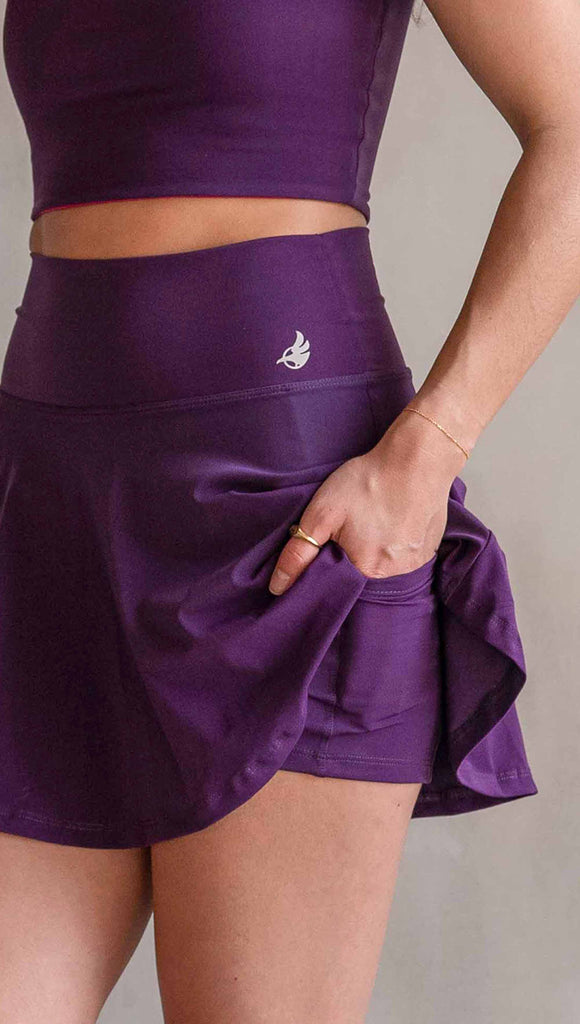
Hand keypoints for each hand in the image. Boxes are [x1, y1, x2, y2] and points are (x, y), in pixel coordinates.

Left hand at [268, 410, 465, 594]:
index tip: (335, 531)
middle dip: (353, 549)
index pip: (336, 579)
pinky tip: (394, 517)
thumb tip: (278, 587)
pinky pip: (405, 553)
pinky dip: (396, 539)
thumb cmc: (368, 482)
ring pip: (383, 561)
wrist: (418, 459)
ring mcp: (415, 563)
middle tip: (356, 518)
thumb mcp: (322, 513)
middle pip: (361, 569)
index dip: (330, 555)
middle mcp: (392, 574)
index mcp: (364, 570)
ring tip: (375, 516)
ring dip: (376, 545)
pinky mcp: (428, 549)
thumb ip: (299, 552)